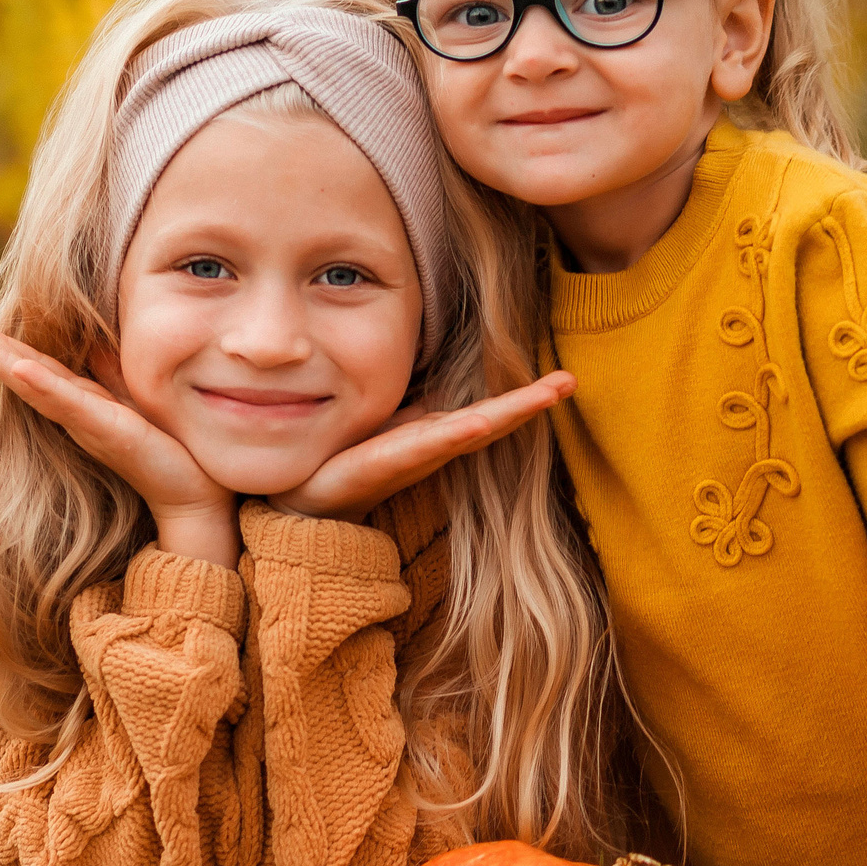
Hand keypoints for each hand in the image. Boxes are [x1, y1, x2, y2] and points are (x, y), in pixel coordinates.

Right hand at [0, 316, 237, 565]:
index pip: (38, 367)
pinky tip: (20, 369)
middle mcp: (79, 415)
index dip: (4, 345)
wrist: (196, 497)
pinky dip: (44, 386)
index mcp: (85, 404)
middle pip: (25, 374)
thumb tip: (94, 338)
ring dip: (2, 361)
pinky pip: (73, 406)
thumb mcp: (136, 399)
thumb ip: (112, 372)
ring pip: (38, 386)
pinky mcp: (111, 433)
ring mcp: (90, 425)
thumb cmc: (169, 449)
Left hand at [271, 371, 577, 522]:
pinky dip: (453, 434)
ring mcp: (408, 458)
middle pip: (490, 422)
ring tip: (544, 395)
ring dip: (507, 415)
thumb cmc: (340, 456)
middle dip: (530, 403)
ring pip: (467, 432)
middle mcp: (428, 447)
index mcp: (430, 434)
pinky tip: (478, 422)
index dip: (524, 397)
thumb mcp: (380, 418)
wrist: (297, 497)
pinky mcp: (380, 465)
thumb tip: (428, 368)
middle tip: (569, 381)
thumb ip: (408, 399)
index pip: (487, 412)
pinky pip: (421, 447)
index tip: (564, 379)